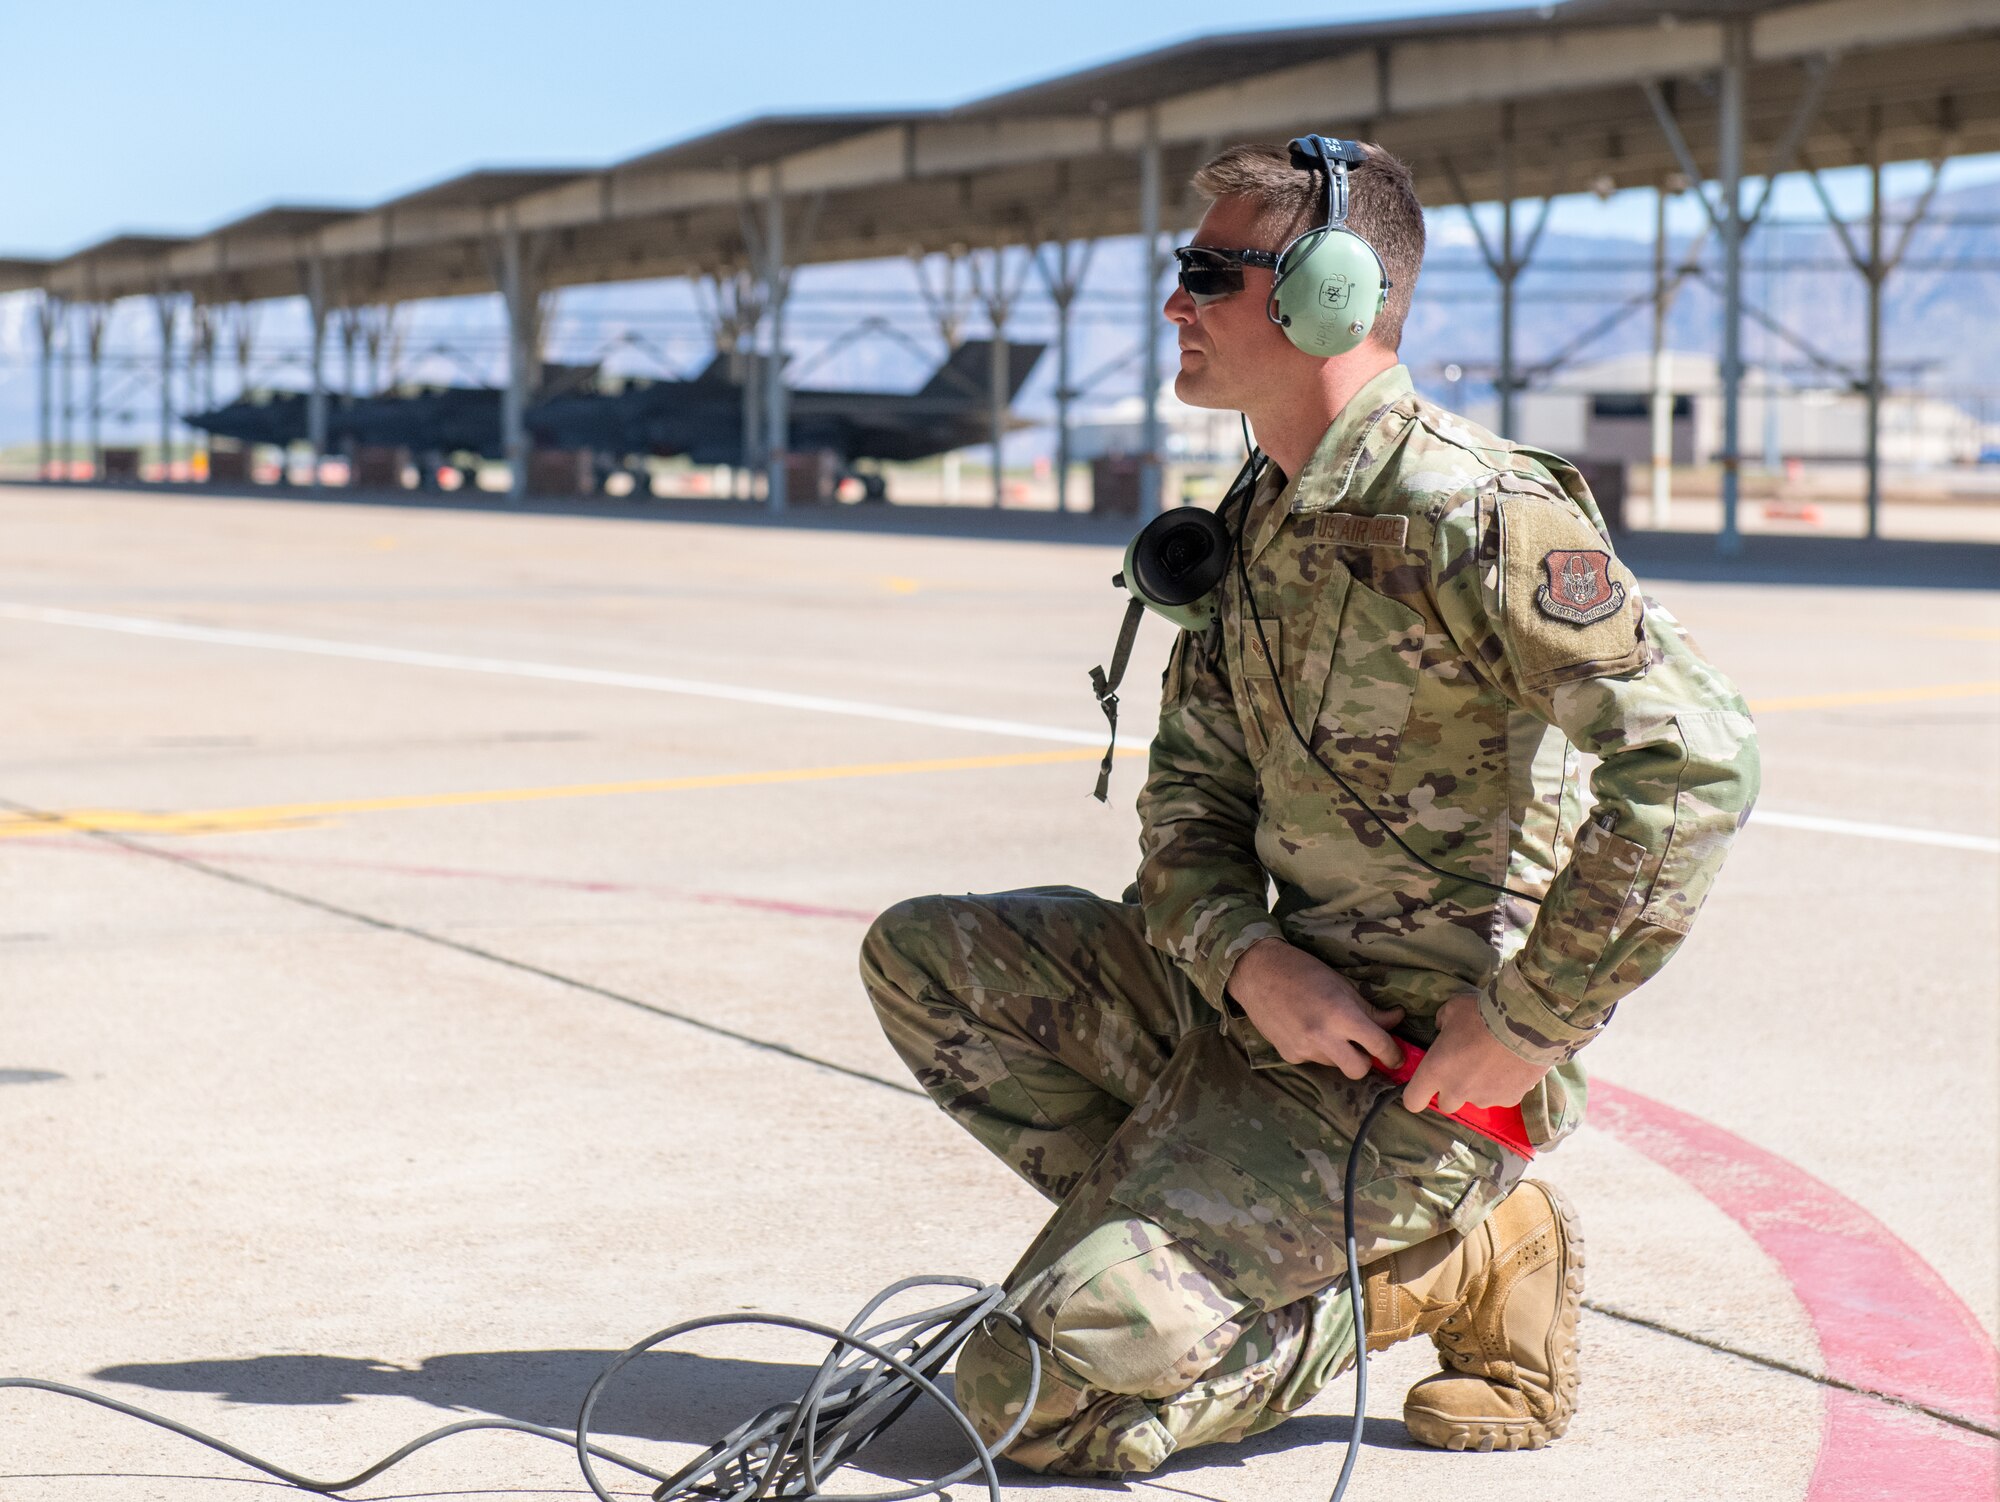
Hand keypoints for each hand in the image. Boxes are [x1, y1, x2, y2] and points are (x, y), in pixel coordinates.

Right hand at [1226, 938, 1404, 1079]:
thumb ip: (1370, 1009)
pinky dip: (1317, 1049)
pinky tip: (1305, 1028)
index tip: (1397, 1055)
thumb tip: (1396, 1020)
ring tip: (1326, 1028)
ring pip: (1335, 1064)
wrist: (1256, 972)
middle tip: (1364, 1047)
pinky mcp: (1289, 1055)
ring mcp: (1304, 1049)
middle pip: (1359, 1070)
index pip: (1379, 1046)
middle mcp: (1323, 1037)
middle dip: (1366, 1062)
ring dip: (1339, 1053)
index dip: (1394, 1054)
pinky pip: (1314, 1060)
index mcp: (1341, 1015)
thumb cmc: (1303, 970)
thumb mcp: (1342, 985)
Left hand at [1402, 993, 1548, 1115]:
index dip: (1416, 1095)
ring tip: (1493, 1062)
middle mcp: (1457, 1091)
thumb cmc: (1481, 1014)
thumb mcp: (1452, 1010)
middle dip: (1451, 1090)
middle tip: (1463, 1069)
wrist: (1526, 1024)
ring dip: (1479, 1087)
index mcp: (1435, 1071)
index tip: (1423, 1086)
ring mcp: (1484, 1099)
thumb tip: (1443, 1029)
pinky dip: (1503, 1086)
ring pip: (1475, 1100)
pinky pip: (1501, 1096)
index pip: (1412, 1100)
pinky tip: (1511, 1065)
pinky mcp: (1510, 1100)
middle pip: (1446, 1104)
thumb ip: (1442, 1023)